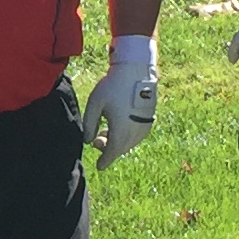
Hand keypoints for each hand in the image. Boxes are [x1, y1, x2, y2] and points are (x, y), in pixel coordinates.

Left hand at [80, 34, 157, 168]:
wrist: (137, 71)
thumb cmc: (113, 86)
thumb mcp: (95, 104)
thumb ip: (89, 125)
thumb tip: (88, 141)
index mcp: (121, 131)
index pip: (112, 154)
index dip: (104, 161)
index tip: (99, 167)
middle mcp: (135, 133)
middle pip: (120, 149)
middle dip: (108, 149)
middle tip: (96, 141)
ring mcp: (144, 127)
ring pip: (129, 143)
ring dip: (117, 141)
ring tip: (105, 131)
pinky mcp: (149, 120)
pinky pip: (136, 135)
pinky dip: (126, 136)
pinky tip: (118, 126)